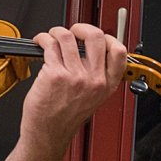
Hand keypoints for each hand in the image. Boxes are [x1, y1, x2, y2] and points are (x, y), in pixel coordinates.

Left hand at [19, 22, 127, 149]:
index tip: (97, 36)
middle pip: (95, 36)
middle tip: (73, 31)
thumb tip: (90, 50)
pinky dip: (42, 39)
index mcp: (107, 84)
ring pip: (67, 36)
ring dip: (56, 32)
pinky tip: (41, 44)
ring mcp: (75, 77)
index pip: (119, 51)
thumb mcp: (93, 98)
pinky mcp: (55, 74)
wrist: (49, 133)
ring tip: (52, 37)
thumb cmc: (66, 117)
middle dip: (81, 27)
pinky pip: (49, 45)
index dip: (108, 37)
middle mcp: (94, 80)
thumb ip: (97, 75)